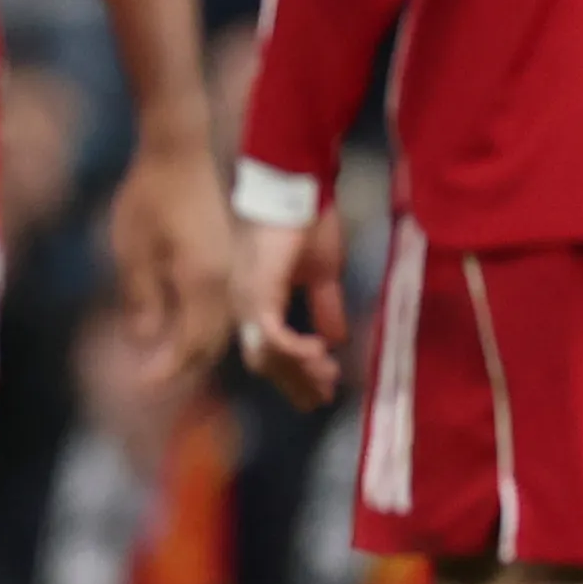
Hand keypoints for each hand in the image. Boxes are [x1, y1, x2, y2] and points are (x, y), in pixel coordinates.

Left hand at [106, 128, 234, 383]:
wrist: (182, 150)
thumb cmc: (151, 195)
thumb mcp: (134, 249)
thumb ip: (142, 298)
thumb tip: (146, 342)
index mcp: (203, 282)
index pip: (191, 344)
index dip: (167, 370)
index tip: (140, 386)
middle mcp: (227, 281)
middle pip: (213, 341)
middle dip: (183, 366)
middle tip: (150, 381)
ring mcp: (234, 269)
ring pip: (222, 326)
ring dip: (196, 348)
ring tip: (164, 361)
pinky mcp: (231, 259)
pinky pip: (223, 305)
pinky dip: (204, 324)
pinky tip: (182, 326)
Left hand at [233, 209, 348, 412]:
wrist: (296, 187)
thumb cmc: (306, 222)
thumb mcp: (322, 274)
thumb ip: (325, 307)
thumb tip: (335, 338)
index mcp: (259, 302)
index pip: (270, 351)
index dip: (295, 375)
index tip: (322, 392)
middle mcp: (246, 306)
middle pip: (265, 361)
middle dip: (297, 382)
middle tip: (324, 396)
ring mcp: (249, 300)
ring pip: (266, 354)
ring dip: (299, 370)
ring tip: (327, 374)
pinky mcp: (258, 292)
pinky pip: (272, 335)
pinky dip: (294, 350)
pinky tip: (318, 352)